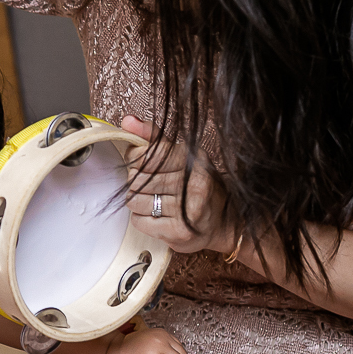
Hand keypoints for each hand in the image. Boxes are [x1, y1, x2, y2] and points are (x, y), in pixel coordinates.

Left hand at [121, 116, 235, 254]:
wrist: (225, 222)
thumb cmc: (200, 186)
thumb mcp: (184, 156)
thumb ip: (155, 138)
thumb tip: (127, 121)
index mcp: (194, 159)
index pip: (148, 154)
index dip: (135, 158)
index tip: (139, 162)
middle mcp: (194, 184)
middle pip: (137, 178)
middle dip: (136, 182)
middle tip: (150, 186)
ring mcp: (187, 210)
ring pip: (134, 200)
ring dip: (138, 201)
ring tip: (154, 201)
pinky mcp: (178, 232)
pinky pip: (138, 221)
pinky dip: (142, 218)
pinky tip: (157, 216)